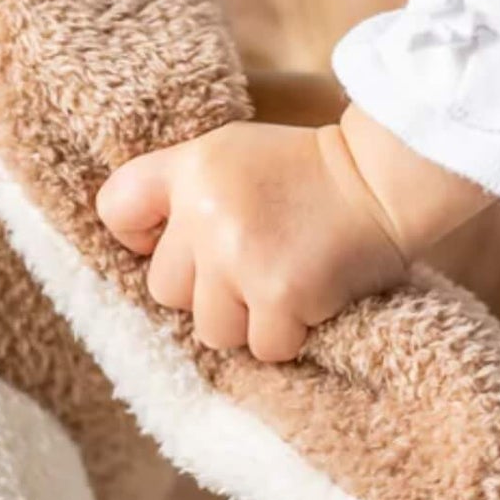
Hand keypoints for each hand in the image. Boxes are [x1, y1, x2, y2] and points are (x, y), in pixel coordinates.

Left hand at [96, 107, 489, 361]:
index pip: (116, 209)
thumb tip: (138, 249)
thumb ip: (181, 191)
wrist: (384, 179)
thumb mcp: (232, 152)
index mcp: (189, 169)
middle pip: (164, 290)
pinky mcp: (280, 297)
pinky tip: (308, 299)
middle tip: (252, 265)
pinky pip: (262, 347)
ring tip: (281, 283)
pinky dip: (287, 336)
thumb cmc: (307, 170)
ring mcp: (240, 259)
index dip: (138, 237)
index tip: (179, 242)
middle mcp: (204, 214)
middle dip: (205, 288)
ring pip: (211, 329)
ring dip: (246, 319)